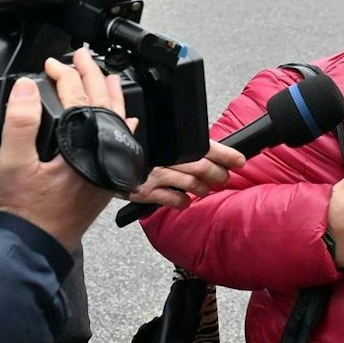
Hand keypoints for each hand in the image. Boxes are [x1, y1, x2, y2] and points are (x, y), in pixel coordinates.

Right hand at [0, 51, 121, 249]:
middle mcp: (103, 159)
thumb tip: (25, 87)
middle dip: (92, 77)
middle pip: (104, 107)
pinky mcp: (104, 183)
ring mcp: (107, 172)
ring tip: (108, 79)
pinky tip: (123, 123)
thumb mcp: (12, 164)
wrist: (31, 247)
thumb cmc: (23, 212)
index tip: (50, 64)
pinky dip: (119, 126)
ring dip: (110, 98)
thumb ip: (20, 123)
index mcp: (85, 150)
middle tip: (82, 57)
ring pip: (117, 124)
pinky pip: (119, 145)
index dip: (64, 76)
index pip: (78, 100)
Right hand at [125, 140, 246, 208]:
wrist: (103, 163)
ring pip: (191, 184)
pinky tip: (185, 200)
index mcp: (170, 142)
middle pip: (202, 167)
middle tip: (223, 178)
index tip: (240, 160)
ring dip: (203, 189)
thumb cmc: (135, 150)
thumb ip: (177, 143)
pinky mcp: (145, 192)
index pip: (206, 146)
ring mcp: (155, 175)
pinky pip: (173, 200)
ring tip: (205, 189)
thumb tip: (207, 147)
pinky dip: (183, 202)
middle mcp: (164, 157)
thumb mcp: (155, 140)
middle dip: (218, 175)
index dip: (226, 154)